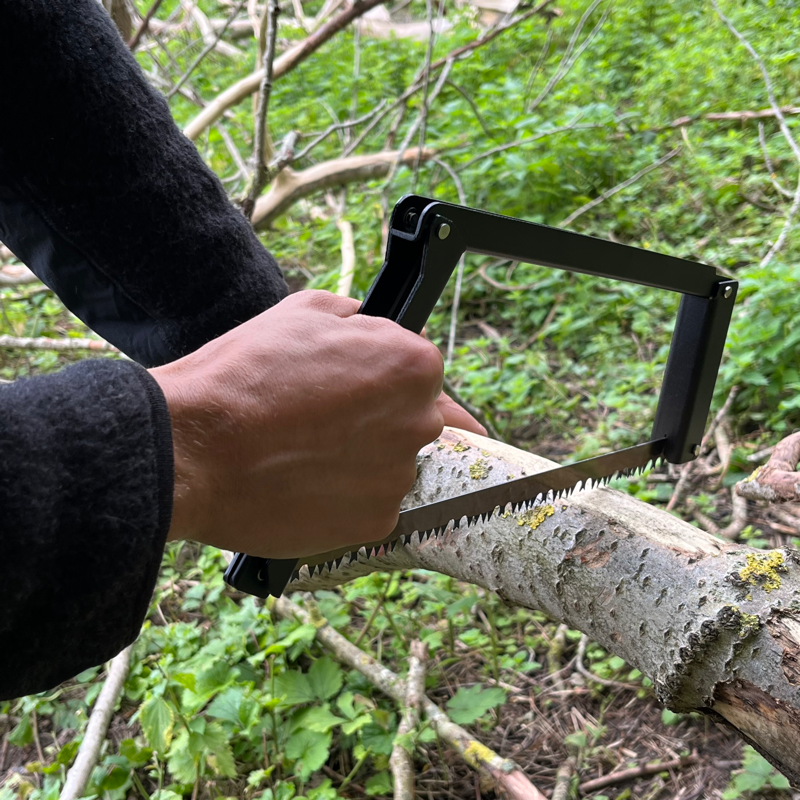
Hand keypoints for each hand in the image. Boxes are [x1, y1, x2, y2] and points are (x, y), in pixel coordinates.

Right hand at [151, 290, 471, 557]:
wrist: (195, 448)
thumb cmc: (245, 376)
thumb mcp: (302, 312)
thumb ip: (353, 317)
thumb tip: (365, 324)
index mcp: (413, 367)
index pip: (418, 372)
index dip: (380, 375)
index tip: (350, 386)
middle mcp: (420, 425)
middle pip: (410, 420)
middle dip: (376, 419)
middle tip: (322, 421)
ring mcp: (399, 478)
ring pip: (388, 465)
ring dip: (359, 461)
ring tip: (303, 454)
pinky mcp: (374, 523)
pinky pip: (368, 505)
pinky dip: (343, 499)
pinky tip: (302, 484)